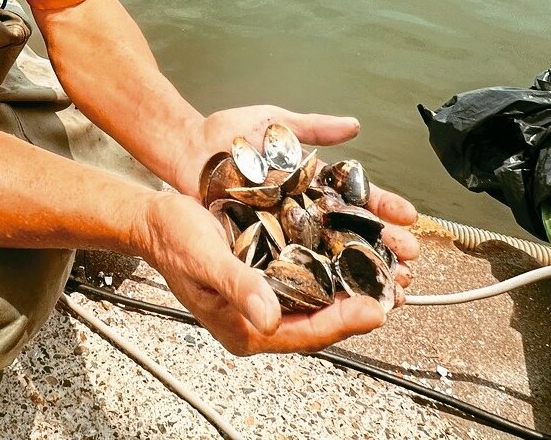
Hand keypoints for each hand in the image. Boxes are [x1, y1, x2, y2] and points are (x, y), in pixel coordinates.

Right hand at [133, 192, 389, 354]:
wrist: (154, 216)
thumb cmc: (171, 240)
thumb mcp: (204, 261)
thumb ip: (238, 288)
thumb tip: (270, 318)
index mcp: (244, 328)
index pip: (306, 334)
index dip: (343, 323)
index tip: (375, 310)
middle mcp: (261, 315)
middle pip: (321, 319)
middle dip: (359, 304)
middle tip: (396, 289)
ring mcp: (267, 292)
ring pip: (321, 295)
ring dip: (353, 281)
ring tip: (387, 269)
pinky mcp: (271, 268)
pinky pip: (310, 271)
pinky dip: (335, 260)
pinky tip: (356, 245)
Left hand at [173, 104, 420, 285]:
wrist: (185, 148)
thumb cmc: (228, 134)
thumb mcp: (275, 122)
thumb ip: (313, 126)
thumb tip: (353, 125)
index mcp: (312, 182)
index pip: (357, 198)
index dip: (384, 209)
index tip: (409, 217)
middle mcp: (303, 210)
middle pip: (353, 234)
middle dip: (385, 250)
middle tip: (412, 263)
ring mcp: (283, 231)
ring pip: (331, 258)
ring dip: (363, 275)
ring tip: (392, 288)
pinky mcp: (260, 247)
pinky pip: (293, 269)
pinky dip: (319, 285)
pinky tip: (343, 298)